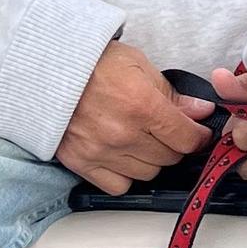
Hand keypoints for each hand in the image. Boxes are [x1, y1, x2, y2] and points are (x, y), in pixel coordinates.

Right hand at [55, 42, 213, 195]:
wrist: (46, 68)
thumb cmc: (91, 62)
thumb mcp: (138, 64)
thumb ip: (171, 93)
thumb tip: (199, 111)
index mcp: (141, 105)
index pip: (186, 138)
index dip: (198, 137)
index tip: (197, 133)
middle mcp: (123, 133)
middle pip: (169, 158)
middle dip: (173, 144)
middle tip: (164, 130)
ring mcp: (101, 151)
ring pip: (147, 174)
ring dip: (150, 159)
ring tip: (140, 138)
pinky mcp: (82, 163)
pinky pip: (118, 185)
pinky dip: (125, 175)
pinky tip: (121, 155)